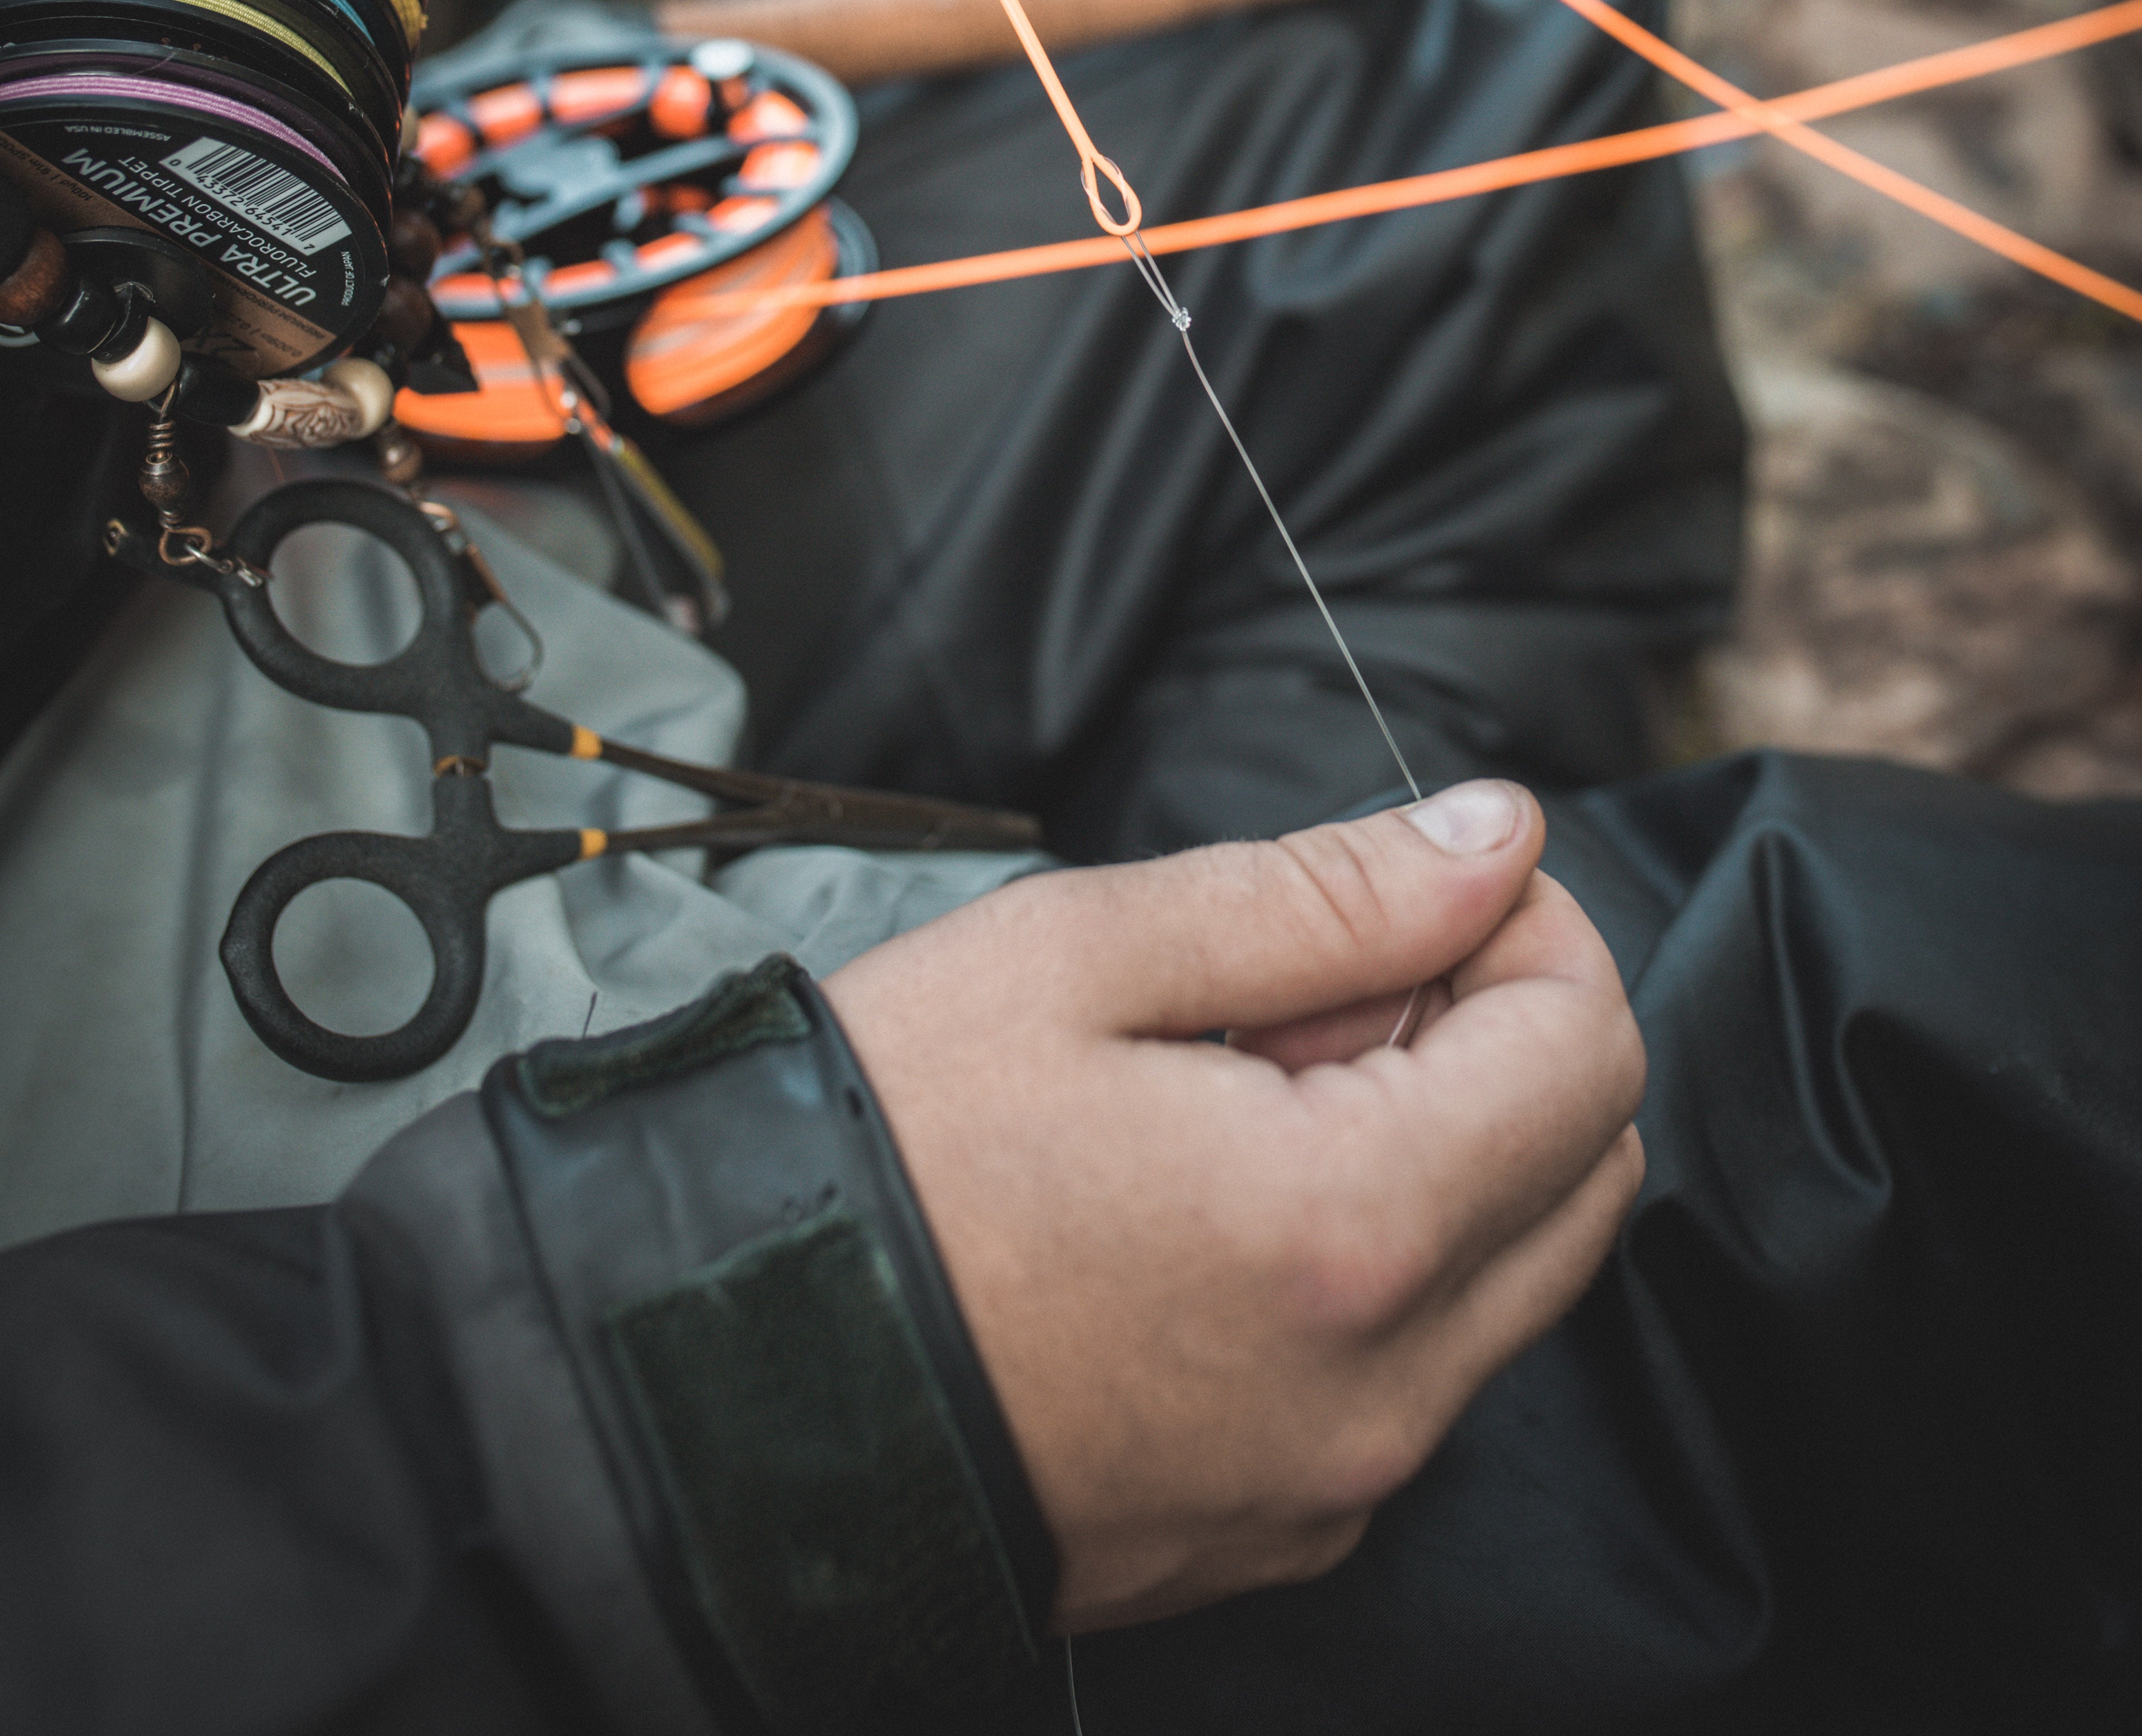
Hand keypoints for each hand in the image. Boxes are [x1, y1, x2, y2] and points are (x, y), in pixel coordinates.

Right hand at [826, 779, 1643, 1630]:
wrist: (719, 1377)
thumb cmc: (885, 1141)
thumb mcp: (1086, 952)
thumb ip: (1328, 894)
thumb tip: (1497, 836)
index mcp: (1351, 1231)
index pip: (1590, 1048)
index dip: (1526, 928)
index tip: (1416, 892)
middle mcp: (1381, 1393)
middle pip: (1584, 1171)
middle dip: (1496, 1039)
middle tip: (1316, 989)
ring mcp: (1333, 1486)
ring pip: (1512, 1279)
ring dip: (1437, 1150)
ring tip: (1242, 1096)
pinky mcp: (1278, 1532)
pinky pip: (1412, 1377)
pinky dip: (1371, 1267)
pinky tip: (1214, 1210)